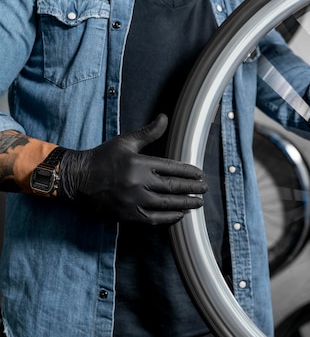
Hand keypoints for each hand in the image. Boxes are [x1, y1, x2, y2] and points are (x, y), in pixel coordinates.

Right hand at [58, 114, 207, 224]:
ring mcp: (133, 200)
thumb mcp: (126, 142)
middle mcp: (138, 183)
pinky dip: (169, 218)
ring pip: (166, 204)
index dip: (189, 173)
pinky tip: (179, 215)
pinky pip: (154, 218)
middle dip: (192, 189)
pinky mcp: (128, 214)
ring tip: (198, 203)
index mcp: (139, 164)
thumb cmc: (103, 158)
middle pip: (173, 188)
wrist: (78, 179)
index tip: (200, 175)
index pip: (172, 169)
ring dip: (185, 204)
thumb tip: (165, 117)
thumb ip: (148, 132)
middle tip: (204, 189)